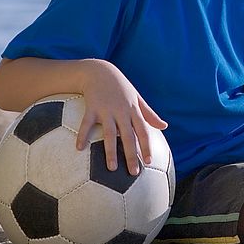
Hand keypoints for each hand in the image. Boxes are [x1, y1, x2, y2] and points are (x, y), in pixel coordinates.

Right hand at [74, 59, 167, 174]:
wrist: (99, 71)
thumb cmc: (120, 86)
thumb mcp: (137, 98)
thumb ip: (149, 114)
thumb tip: (165, 126)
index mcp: (133, 110)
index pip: (143, 131)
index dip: (146, 146)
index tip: (148, 161)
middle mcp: (121, 111)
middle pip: (128, 136)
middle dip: (131, 155)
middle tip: (133, 173)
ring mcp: (106, 110)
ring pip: (109, 134)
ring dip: (110, 151)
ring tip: (111, 168)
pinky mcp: (91, 108)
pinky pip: (86, 124)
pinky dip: (82, 135)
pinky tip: (79, 148)